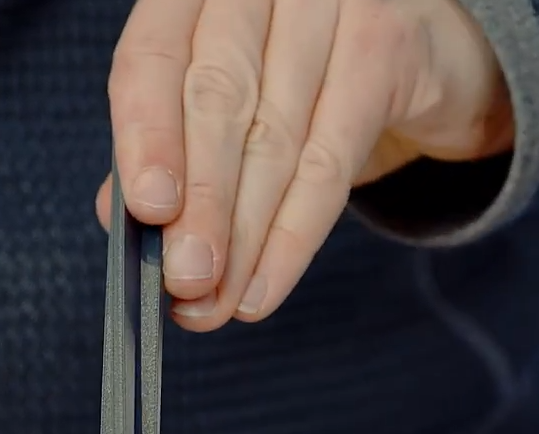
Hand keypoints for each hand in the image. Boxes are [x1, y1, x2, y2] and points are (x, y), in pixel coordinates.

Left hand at [97, 0, 513, 329]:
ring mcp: (329, 6)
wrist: (420, 56)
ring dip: (242, 235)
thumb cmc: (301, 74)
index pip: (151, 57)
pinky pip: (332, 160)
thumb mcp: (226, 99)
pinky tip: (264, 285)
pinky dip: (294, 235)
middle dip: (199, 203)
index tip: (147, 211)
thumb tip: (118, 215)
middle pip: (217, 100)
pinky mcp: (385, 45)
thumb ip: (167, 144)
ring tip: (216, 300)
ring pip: (275, 138)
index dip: (143, 137)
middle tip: (184, 278)